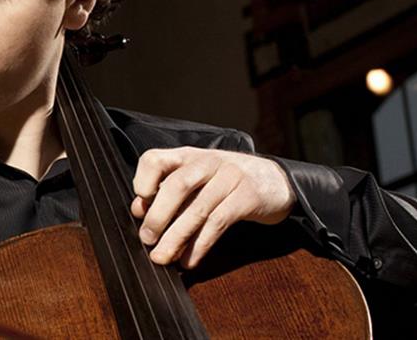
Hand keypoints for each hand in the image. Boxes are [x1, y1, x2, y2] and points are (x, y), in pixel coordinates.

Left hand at [131, 146, 294, 268]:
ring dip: (176, 237)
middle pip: (177, 186)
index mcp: (188, 156)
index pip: (156, 159)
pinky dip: (200, 245)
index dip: (143, 181)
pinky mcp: (247, 197)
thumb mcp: (197, 181)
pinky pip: (218, 223)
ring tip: (162, 257)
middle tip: (147, 239)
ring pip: (198, 209)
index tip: (139, 206)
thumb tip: (139, 211)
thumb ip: (168, 192)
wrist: (277, 181)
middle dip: (158, 216)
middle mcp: (207, 162)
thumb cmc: (227, 182)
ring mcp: (230, 178)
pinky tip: (188, 260)